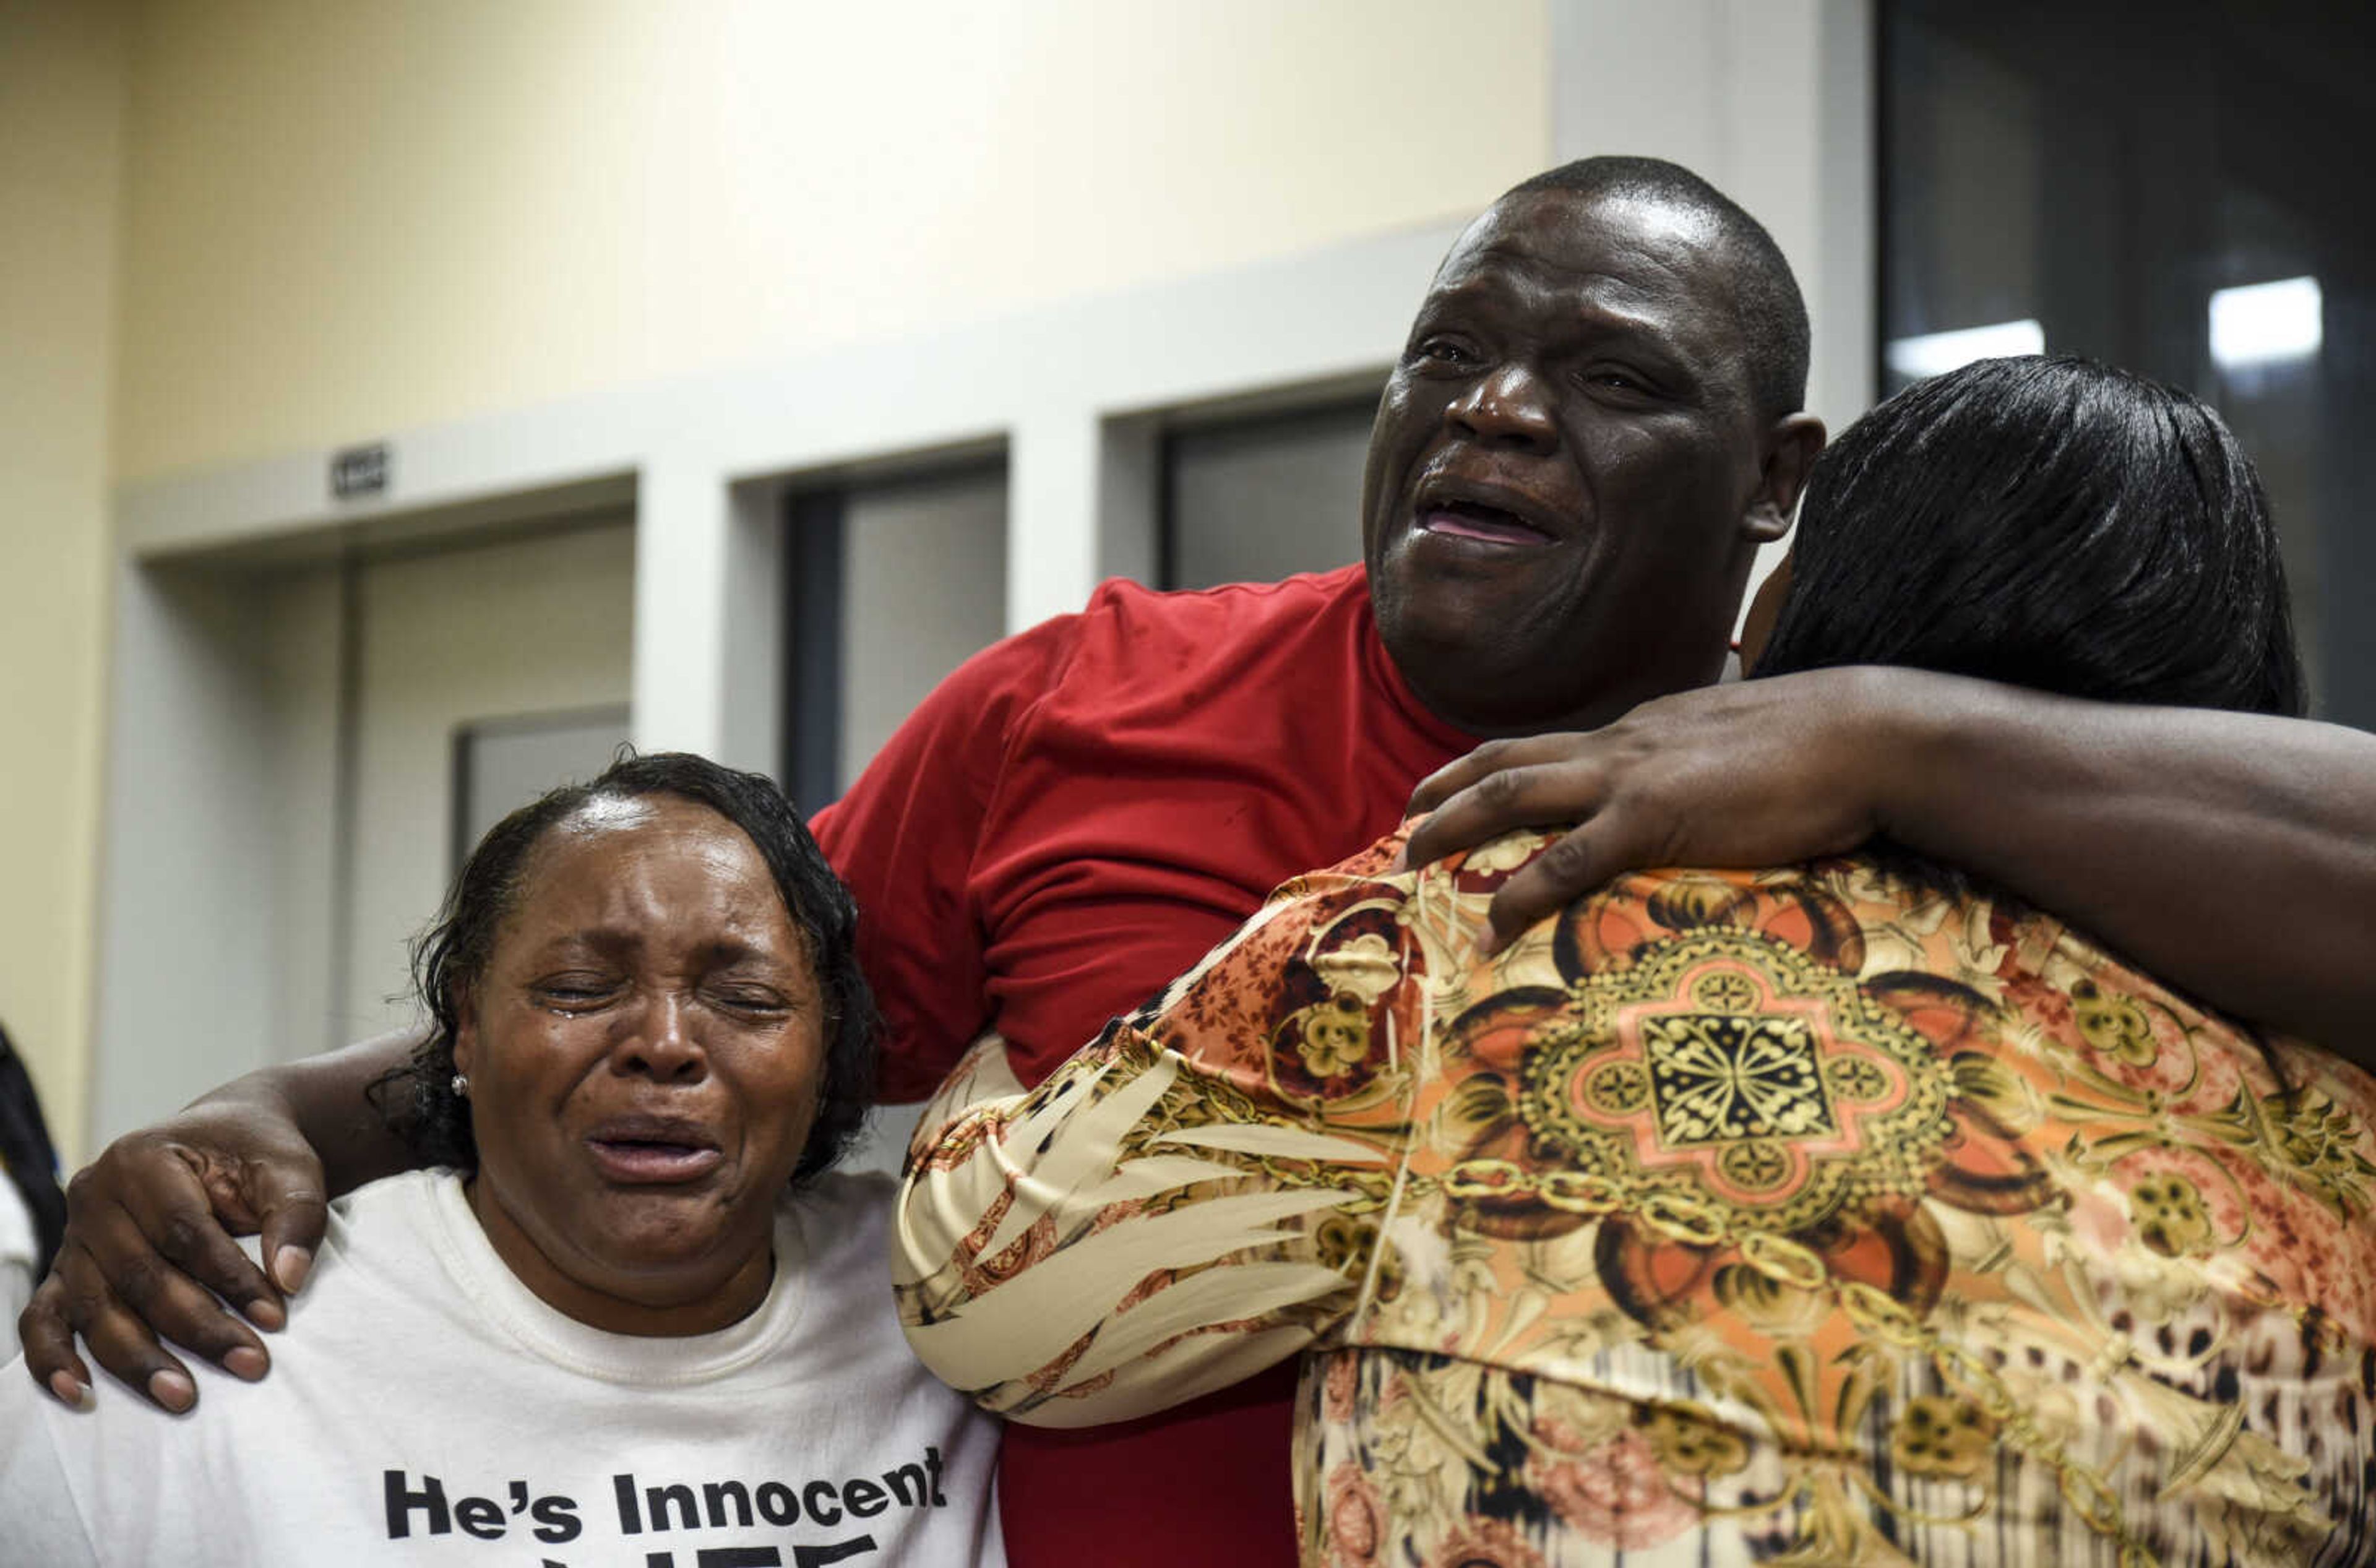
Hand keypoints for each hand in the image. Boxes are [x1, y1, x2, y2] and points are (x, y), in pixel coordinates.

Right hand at [18, 1098, 326, 1412]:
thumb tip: (290, 1278)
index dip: (230, 1279)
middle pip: (140, 1275)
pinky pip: (43, 1319)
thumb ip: (296, 1215)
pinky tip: (79, 1394)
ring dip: (138, 1358)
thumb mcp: (291, 1170)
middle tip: (249, 1364)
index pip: (184, 1231)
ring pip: (96, 1307)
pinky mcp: (66, 1273)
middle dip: (196, 1327)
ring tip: (184, 1398)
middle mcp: (94, 1196)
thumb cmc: (255, 1156)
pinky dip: (53, 1359)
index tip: (275, 1318)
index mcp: (142, 1158)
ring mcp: (73, 1238)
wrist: (224, 1142)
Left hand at [1404, 667, 1903, 950]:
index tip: (1449, 793)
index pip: (1544, 745)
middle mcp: (1621, 745)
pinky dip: (1518, 895)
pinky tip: (1491, 929)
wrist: (1866, 735)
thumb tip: (1700, 795)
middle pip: (1504, 760)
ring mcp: (1632, 779)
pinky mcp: (1654, 819)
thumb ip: (1704, 768)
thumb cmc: (1823, 749)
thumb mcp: (1741, 749)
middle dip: (1443, 793)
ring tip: (1411, 867)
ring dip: (1451, 829)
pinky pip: (1564, 862)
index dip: (1486, 769)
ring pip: (1510, 795)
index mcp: (1640, 731)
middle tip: (1403, 828)